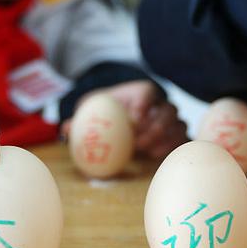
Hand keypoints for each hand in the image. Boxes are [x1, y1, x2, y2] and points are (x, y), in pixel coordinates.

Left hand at [62, 80, 187, 159]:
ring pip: (177, 123)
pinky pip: (181, 139)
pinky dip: (170, 146)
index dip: (144, 103)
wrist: (122, 121)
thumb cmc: (108, 114)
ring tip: (146, 150)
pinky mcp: (175, 134)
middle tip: (138, 140)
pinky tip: (154, 156)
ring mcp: (171, 119)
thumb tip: (66, 130)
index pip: (148, 91)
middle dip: (155, 125)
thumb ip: (81, 120)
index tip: (134, 119)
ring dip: (163, 137)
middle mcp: (161, 103)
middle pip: (168, 109)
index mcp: (142, 92)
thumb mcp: (94, 112)